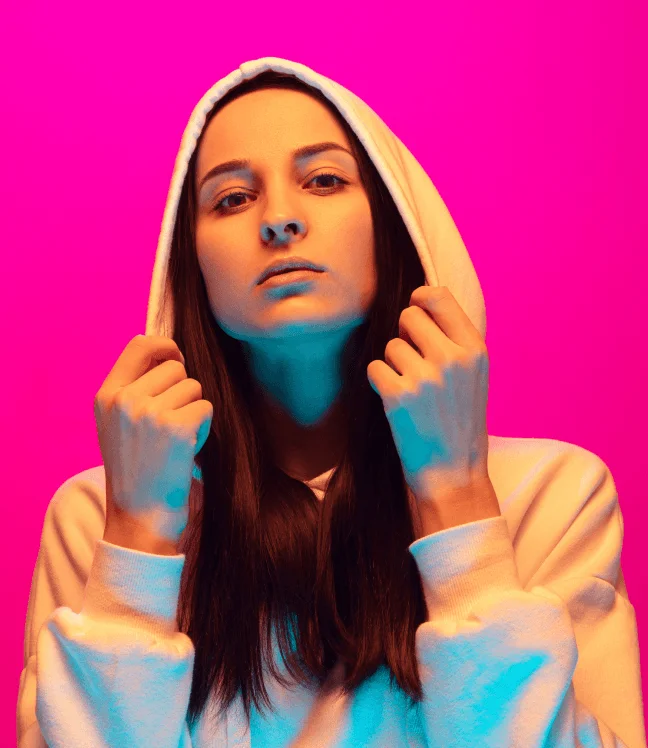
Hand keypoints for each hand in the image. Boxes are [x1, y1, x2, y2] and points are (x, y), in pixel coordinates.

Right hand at [94, 335, 212, 545]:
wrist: (140, 519)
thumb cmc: (136, 472)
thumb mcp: (117, 425)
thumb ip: (133, 388)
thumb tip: (166, 352)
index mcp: (106, 396)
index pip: (139, 345)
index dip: (165, 346)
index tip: (177, 360)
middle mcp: (124, 400)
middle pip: (175, 368)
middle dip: (182, 391)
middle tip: (171, 426)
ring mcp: (149, 413)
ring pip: (194, 387)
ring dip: (193, 411)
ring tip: (176, 440)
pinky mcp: (176, 428)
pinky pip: (205, 408)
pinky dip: (203, 428)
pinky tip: (187, 450)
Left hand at [366, 285, 490, 503]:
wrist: (453, 474)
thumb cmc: (460, 423)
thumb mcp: (474, 376)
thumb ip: (453, 341)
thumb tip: (419, 306)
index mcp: (475, 349)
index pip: (439, 296)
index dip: (420, 299)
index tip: (415, 313)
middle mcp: (453, 358)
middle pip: (409, 315)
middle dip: (404, 334)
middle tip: (412, 360)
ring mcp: (426, 377)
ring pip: (390, 345)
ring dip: (393, 364)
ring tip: (411, 390)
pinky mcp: (399, 396)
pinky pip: (375, 368)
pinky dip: (379, 382)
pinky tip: (396, 400)